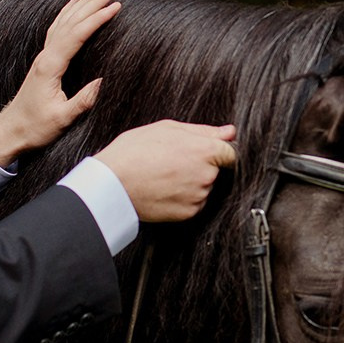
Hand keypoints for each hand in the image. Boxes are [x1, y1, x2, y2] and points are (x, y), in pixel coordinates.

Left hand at [0, 0, 120, 167]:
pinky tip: (75, 3)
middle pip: (72, 20)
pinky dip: (69, 12)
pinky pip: (58, 27)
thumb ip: (82, 101)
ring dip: (84, 3)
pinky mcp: (44, 60)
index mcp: (50, 66)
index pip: (77, 34)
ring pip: (65, 20)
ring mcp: (44, 56)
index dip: (97, 19)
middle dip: (95, 2)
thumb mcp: (61, 119)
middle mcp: (46, 55)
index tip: (116, 6)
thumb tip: (103, 82)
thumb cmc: (35, 127)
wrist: (10, 130)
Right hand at [95, 120, 238, 222]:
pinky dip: (183, 197)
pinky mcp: (188, 213)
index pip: (231, 153)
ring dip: (191, 182)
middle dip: (200, 166)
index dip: (217, 151)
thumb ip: (203, 131)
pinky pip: (193, 203)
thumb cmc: (134, 152)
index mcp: (205, 151)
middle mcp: (207, 175)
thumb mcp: (168, 129)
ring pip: (203, 187)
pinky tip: (164, 188)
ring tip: (164, 174)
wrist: (112, 183)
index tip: (203, 152)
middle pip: (215, 170)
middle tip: (173, 161)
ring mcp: (198, 196)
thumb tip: (229, 132)